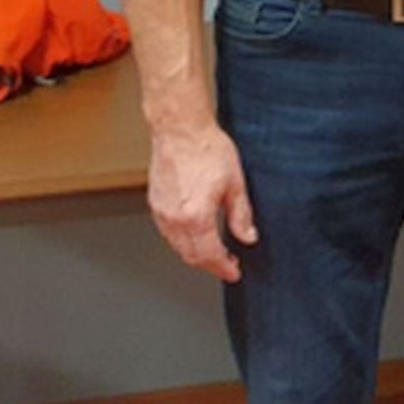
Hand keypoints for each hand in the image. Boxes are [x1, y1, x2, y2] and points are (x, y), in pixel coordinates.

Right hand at [147, 122, 256, 281]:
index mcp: (196, 216)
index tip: (234, 273)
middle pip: (191, 256)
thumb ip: (241, 215)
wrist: (181, 131)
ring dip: (195, 255)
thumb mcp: (236, 184)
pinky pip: (168, 233)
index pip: (210, 255)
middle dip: (210, 265)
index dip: (224, 268)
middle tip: (227, 265)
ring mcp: (161, 212)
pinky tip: (196, 236)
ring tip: (214, 253)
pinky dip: (182, 242)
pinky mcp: (154, 204)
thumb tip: (248, 237)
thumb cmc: (207, 150)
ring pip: (177, 247)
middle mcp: (174, 218)